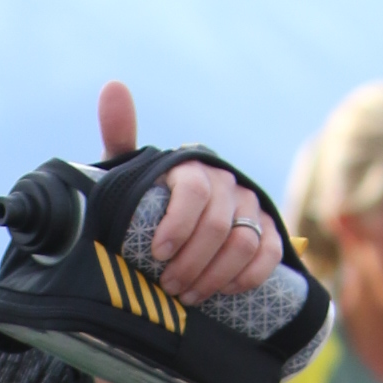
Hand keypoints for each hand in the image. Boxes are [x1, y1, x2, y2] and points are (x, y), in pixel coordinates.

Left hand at [97, 82, 280, 301]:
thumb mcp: (127, 174)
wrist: (169, 233)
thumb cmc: (145, 203)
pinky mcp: (268, 231)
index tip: (157, 253)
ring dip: (215, 275)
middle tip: (168, 286)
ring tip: (188, 296)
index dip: (177, 224)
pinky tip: (225, 291)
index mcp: (192, 167)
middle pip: (218, 223)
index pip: (194, 190)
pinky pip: (269, 253)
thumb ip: (121, 137)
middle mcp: (226, 182)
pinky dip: (248, 276)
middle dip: (191, 261)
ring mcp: (250, 206)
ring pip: (243, 241)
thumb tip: (113, 86)